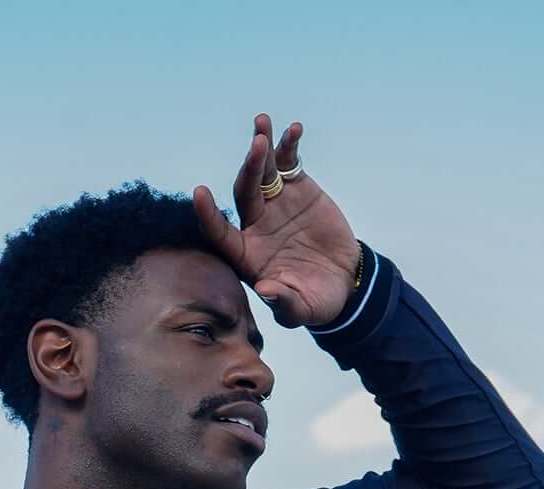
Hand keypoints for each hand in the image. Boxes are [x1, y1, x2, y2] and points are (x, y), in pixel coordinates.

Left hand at [193, 113, 362, 330]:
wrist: (344, 282)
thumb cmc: (316, 301)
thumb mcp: (301, 309)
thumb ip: (283, 302)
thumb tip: (266, 290)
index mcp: (247, 254)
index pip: (219, 233)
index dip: (208, 215)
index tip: (199, 193)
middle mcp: (255, 224)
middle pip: (244, 191)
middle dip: (249, 169)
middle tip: (257, 148)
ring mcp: (275, 203)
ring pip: (262, 172)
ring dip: (261, 149)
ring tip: (262, 124)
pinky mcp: (297, 188)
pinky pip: (288, 163)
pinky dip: (289, 146)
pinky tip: (293, 130)